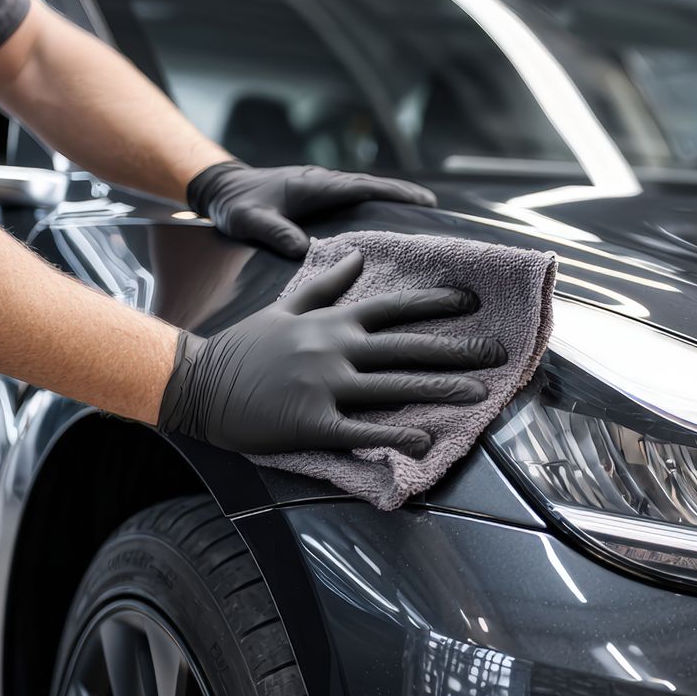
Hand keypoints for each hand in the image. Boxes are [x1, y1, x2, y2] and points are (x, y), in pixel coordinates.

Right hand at [157, 250, 503, 455]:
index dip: (436, 304)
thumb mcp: (286, 307)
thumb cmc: (244, 348)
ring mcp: (325, 386)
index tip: (472, 302)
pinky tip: (426, 440)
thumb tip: (358, 255)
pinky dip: (396, 434)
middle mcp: (335, 349)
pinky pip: (362, 429)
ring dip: (441, 389)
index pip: (394, 308)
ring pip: (395, 386)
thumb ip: (327, 285)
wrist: (197, 383)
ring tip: (480, 393)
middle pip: (408, 347)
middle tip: (498, 353)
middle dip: (458, 349)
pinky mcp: (312, 423)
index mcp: (332, 322)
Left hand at [186, 161, 436, 257]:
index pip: (363, 187)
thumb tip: (302, 250)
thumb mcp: (249, 221)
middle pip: (373, 187)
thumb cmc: (236, 205)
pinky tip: (387, 222)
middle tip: (437, 211)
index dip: (395, 193)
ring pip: (366, 192)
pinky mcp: (320, 196)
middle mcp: (324, 182)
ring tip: (422, 217)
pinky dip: (376, 205)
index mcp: (315, 185)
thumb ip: (274, 232)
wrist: (221, 188)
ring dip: (393, 200)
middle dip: (405, 196)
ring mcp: (323, 187)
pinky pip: (355, 199)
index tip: (425, 201)